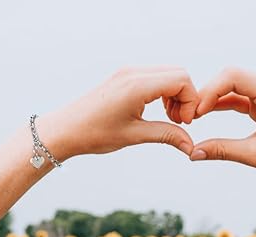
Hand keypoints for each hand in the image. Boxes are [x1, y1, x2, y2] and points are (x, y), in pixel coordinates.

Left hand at [35, 67, 198, 161]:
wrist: (64, 129)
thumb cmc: (93, 133)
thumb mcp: (134, 136)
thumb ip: (166, 135)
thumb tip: (191, 145)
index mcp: (137, 85)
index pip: (181, 80)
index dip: (190, 102)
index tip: (184, 123)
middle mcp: (134, 73)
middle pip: (178, 74)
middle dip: (185, 98)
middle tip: (178, 122)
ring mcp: (128, 72)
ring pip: (168, 74)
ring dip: (175, 95)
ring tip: (168, 119)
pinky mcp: (124, 77)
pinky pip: (155, 77)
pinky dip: (163, 92)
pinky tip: (157, 111)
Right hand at [187, 68, 255, 184]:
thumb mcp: (255, 155)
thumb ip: (222, 150)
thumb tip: (193, 153)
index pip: (233, 77)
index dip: (209, 91)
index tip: (195, 112)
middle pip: (231, 76)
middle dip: (209, 93)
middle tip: (190, 114)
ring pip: (235, 86)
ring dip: (214, 98)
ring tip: (194, 115)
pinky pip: (241, 97)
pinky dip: (224, 104)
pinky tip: (207, 114)